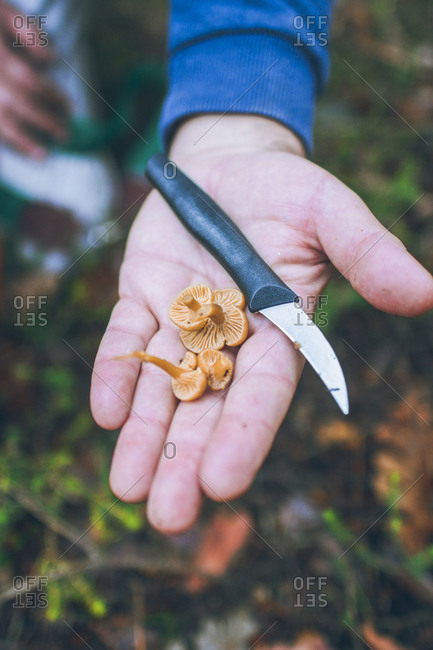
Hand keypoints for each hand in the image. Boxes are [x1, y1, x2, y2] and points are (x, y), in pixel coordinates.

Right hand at [0, 1, 68, 156]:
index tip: (69, 108)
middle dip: (45, 121)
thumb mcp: (5, 14)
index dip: (53, 96)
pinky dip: (8, 142)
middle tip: (65, 134)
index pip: (31, 81)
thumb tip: (50, 60)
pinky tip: (21, 152)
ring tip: (43, 155)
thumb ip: (27, 32)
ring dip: (23, 141)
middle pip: (19, 104)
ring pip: (2, 121)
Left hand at [90, 115, 432, 533]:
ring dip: (143, 437)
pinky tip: (106, 413)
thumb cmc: (286, 187)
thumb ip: (367, 252)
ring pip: (160, 388)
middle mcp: (226, 339)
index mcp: (276, 330)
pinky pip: (125, 340)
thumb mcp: (329, 212)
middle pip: (205, 408)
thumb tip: (425, 293)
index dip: (243, 435)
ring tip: (127, 490)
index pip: (261, 392)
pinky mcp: (141, 296)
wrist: (229, 161)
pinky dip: (115, 373)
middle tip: (167, 518)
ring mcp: (179, 321)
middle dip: (185, 460)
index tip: (223, 486)